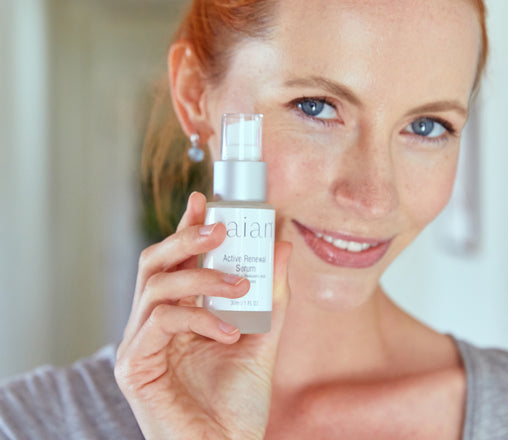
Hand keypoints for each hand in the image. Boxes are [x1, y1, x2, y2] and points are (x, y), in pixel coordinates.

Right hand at [115, 191, 291, 439]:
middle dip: (185, 237)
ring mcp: (139, 343)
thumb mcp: (263, 336)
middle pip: (154, 262)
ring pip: (156, 285)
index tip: (204, 200)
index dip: (186, 227)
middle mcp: (153, 321)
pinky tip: (227, 331)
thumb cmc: (238, 400)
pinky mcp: (133, 365)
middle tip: (220, 227)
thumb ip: (272, 293)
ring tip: (239, 285)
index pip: (176, 259)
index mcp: (179, 312)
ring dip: (201, 277)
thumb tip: (281, 244)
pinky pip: (160, 320)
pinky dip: (197, 317)